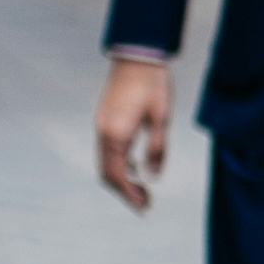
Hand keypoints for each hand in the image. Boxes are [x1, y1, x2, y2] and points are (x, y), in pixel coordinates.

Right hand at [96, 56, 172, 212]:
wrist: (138, 55)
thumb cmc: (153, 84)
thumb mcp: (161, 118)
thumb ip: (157, 148)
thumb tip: (153, 177)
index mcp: (116, 134)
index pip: (117, 175)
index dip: (130, 195)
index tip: (144, 208)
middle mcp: (103, 132)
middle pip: (107, 173)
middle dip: (125, 191)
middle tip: (146, 204)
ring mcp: (102, 125)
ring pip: (105, 162)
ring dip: (122, 179)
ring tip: (144, 190)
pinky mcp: (105, 120)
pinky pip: (108, 151)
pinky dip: (119, 165)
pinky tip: (136, 169)